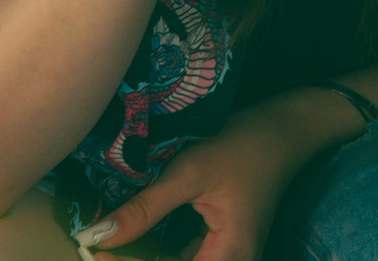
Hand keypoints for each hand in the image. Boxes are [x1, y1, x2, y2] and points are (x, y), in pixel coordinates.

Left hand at [72, 92, 347, 260]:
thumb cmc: (244, 146)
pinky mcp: (218, 246)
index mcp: (230, 255)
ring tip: (109, 251)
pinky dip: (156, 255)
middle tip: (100, 254)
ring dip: (144, 259)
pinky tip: (133, 244)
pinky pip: (182, 260)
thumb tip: (96, 237)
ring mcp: (226, 257)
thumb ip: (145, 208)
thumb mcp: (191, 172)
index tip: (93, 254)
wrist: (284, 129)